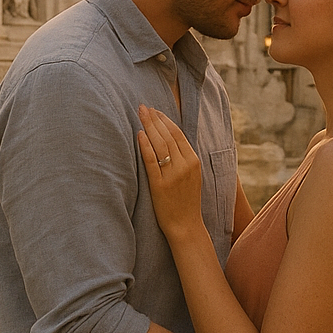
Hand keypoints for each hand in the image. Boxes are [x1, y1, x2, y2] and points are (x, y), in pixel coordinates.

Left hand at [138, 105, 203, 241]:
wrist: (186, 226)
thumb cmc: (186, 200)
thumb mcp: (192, 175)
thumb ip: (183, 157)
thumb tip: (169, 137)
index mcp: (193, 161)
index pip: (177, 134)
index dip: (165, 120)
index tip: (154, 110)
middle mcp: (185, 165)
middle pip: (168, 136)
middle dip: (154, 119)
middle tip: (143, 107)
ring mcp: (173, 175)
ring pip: (160, 145)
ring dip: (149, 127)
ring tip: (140, 115)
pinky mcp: (160, 186)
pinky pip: (152, 162)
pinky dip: (145, 146)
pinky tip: (139, 135)